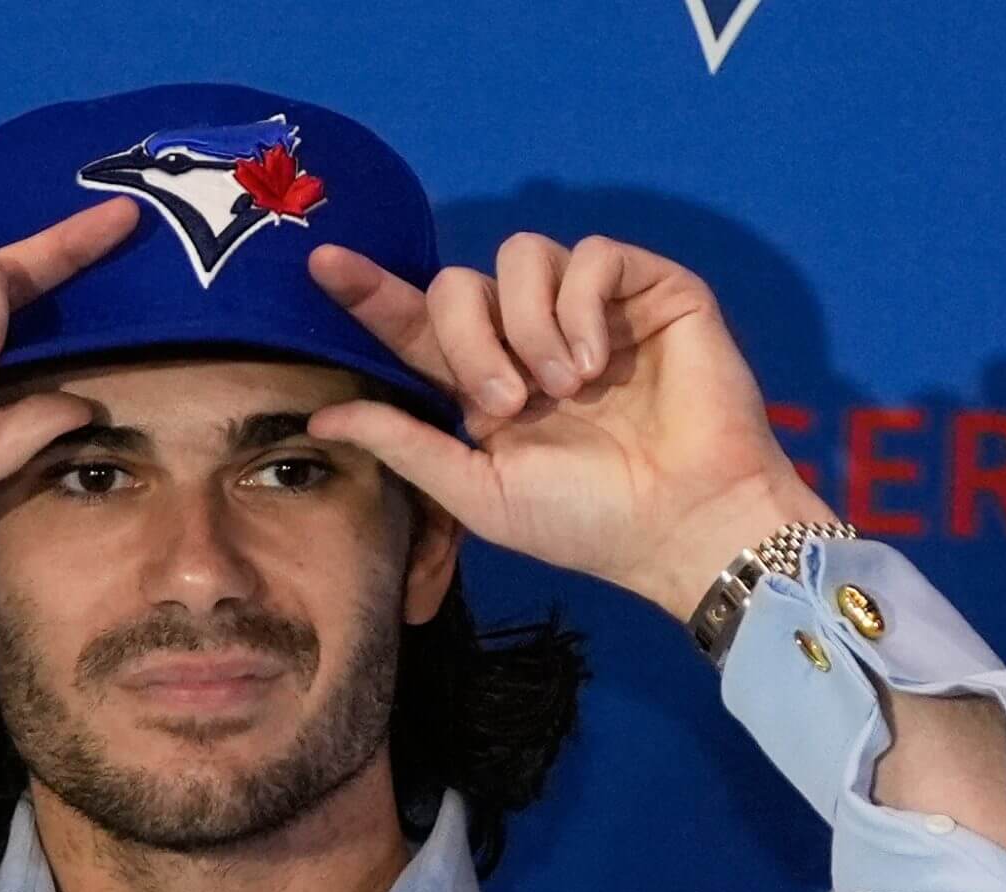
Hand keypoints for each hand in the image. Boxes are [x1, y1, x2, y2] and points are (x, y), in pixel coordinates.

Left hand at [306, 233, 839, 620]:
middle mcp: (530, 336)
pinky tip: (595, 362)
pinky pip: (591, 254)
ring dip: (527, 324)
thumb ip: (406, 446)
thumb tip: (323, 414)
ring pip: (522, 256)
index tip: (322, 267)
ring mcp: (590, 308)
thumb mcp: (480, 493)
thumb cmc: (588, 522)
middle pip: (460, 282)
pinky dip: (580, 305)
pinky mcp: (647, 289)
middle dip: (468, 340)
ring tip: (562, 389)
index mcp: (486, 382)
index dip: (371, 294)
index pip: (418, 323)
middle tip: (506, 406)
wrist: (683, 523)